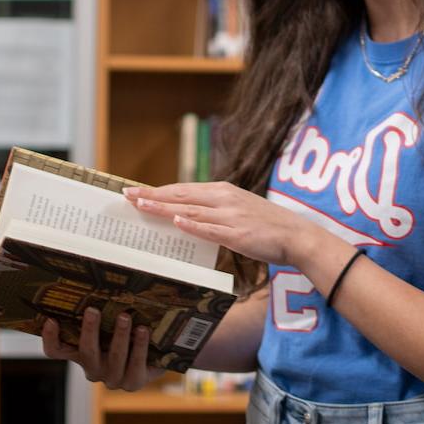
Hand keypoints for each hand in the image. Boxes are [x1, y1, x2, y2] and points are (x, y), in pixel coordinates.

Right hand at [40, 308, 163, 390]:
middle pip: (86, 352)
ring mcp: (113, 378)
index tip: (51, 320)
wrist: (155, 357)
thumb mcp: (110, 323)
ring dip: (119, 335)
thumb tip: (96, 286)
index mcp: (80, 354)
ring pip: (114, 357)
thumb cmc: (127, 333)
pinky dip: (139, 345)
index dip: (50, 338)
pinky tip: (143, 330)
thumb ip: (101, 312)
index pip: (57, 351)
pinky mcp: (133, 382)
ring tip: (124, 316)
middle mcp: (93, 369)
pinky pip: (135, 364)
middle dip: (89, 330)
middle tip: (93, 310)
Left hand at [124, 182, 320, 266]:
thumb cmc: (266, 226)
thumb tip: (187, 216)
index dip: (157, 190)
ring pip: (190, 210)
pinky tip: (176, 222)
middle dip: (152, 195)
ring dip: (164, 207)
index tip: (135, 190)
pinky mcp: (238, 235)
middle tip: (127, 195)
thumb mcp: (238, 210)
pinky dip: (192, 224)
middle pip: (181, 195)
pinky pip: (210, 229)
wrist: (295, 235)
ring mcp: (230, 216)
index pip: (183, 189)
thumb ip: (214, 211)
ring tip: (141, 206)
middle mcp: (224, 199)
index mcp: (223, 191)